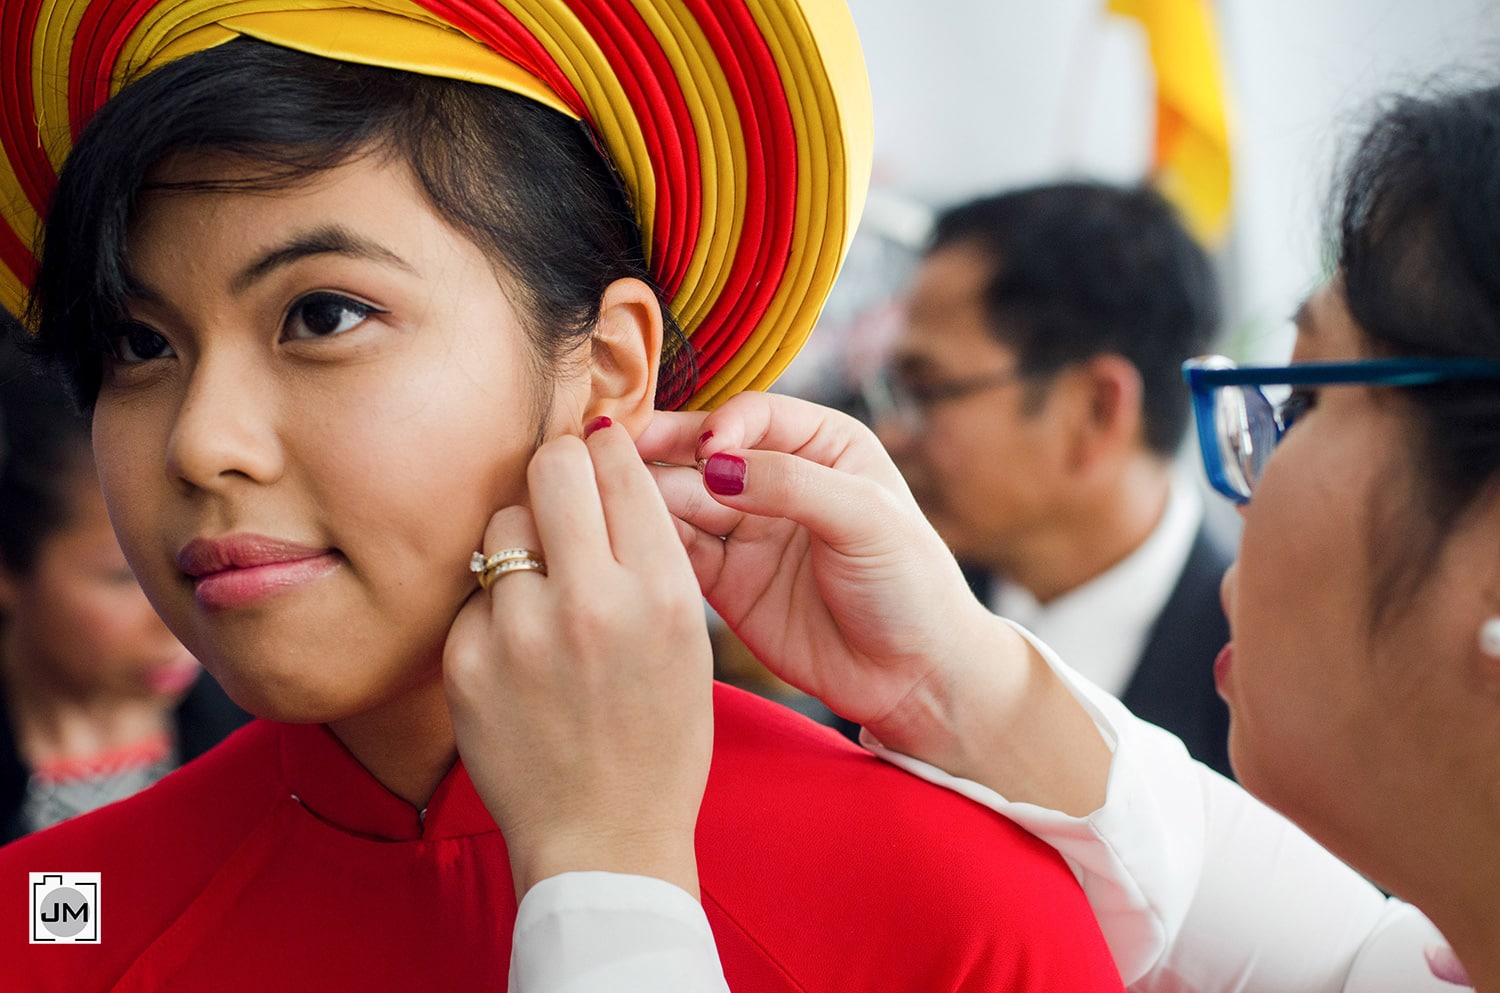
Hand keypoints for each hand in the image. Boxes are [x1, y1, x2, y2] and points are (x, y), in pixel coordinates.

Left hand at [444, 420, 713, 899]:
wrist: (604, 840)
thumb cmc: (658, 739)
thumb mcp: (686, 640)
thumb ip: (649, 552)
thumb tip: (602, 461)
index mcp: (661, 592)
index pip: (616, 466)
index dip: (604, 452)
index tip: (595, 454)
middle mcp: (592, 601)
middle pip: (551, 467)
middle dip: (556, 470)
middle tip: (559, 495)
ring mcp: (522, 633)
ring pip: (504, 521)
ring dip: (524, 540)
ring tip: (543, 594)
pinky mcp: (468, 662)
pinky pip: (476, 592)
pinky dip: (496, 608)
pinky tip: (520, 654)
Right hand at [637, 394, 997, 743]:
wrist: (916, 677)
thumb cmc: (912, 586)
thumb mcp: (867, 519)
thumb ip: (793, 484)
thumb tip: (716, 465)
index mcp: (822, 444)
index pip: (754, 413)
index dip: (722, 426)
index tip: (708, 451)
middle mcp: (778, 479)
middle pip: (704, 453)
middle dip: (662, 455)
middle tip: (615, 460)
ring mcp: (747, 530)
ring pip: (682, 500)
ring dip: (649, 500)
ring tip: (612, 503)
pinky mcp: (725, 580)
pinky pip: (679, 552)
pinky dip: (653, 544)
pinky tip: (631, 541)